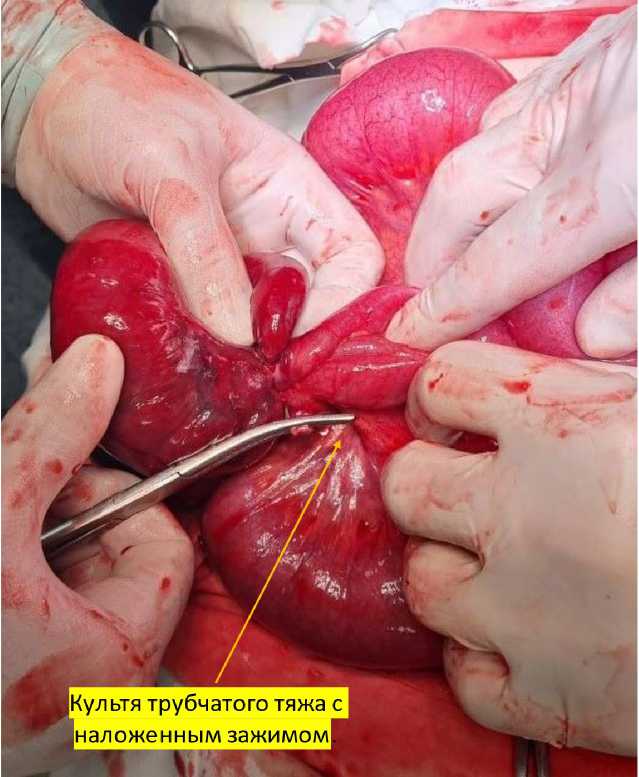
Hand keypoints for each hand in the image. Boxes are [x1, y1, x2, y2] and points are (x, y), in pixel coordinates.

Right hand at [1, 336, 193, 775]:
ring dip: (32, 551)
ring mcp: (55, 716)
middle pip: (121, 570)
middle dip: (68, 523)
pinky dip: (16, 585)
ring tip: (1, 546)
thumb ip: (46, 441)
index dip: (117, 498)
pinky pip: (42, 627)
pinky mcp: (16, 718)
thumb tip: (97, 364)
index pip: (165, 547)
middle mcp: (95, 701)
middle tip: (15, 511)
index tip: (62, 480)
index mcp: (112, 665)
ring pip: (76, 597)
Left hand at [13, 7, 382, 344]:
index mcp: (292, 192)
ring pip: (263, 330)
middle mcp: (270, 237)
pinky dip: (205, 355)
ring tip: (219, 375)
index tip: (289, 334)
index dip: (339, 304)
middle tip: (261, 374)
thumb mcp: (170, 167)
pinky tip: (185, 364)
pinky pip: (213, 335)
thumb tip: (241, 335)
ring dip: (247, 358)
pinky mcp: (188, 292)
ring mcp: (229, 269)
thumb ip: (206, 250)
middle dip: (297, 343)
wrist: (49, 115)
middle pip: (317, 306)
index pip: (354, 258)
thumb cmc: (118, 108)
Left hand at [382, 341, 635, 754]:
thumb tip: (556, 374)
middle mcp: (521, 512)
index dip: (440, 397)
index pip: (443, 383)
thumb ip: (606, 385)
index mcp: (561, 424)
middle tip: (466, 493)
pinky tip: (523, 643)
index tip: (453, 415)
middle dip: (428, 483)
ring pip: (422, 582)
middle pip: (407, 484)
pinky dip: (483, 661)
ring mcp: (523, 611)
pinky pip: (464, 677)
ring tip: (501, 571)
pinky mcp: (547, 698)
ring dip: (452, 573)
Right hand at [387, 8, 636, 357]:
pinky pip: (516, 106)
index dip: (446, 307)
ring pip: (481, 144)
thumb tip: (591, 337)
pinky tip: (512, 181)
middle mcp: (581, 121)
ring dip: (457, 207)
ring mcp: (586, 76)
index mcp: (614, 177)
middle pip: (462, 195)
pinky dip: (495, 154)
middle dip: (431, 254)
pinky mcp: (599, 51)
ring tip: (462, 251)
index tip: (406, 336)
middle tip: (428, 300)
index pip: (500, 263)